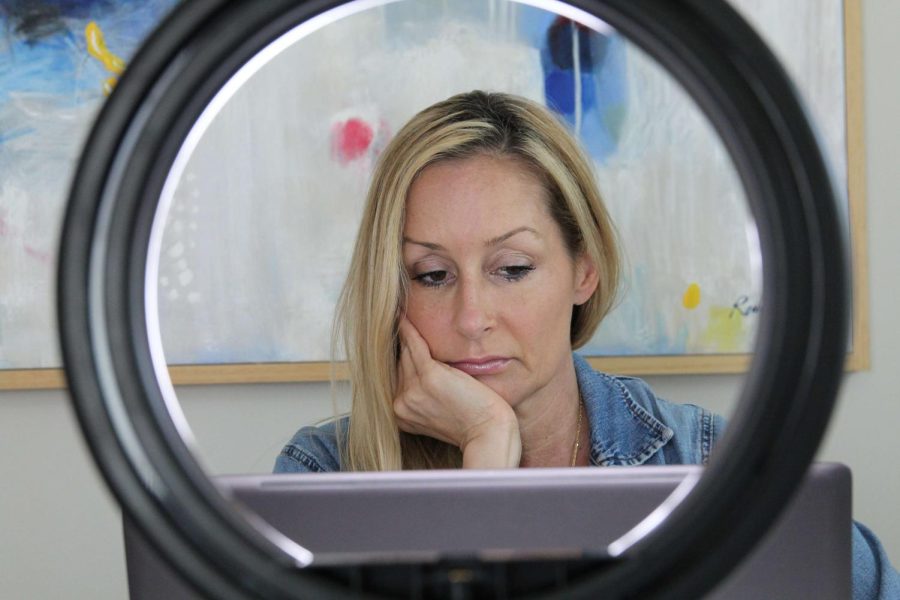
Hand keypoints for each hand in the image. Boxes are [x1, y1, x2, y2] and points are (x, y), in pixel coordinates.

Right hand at [395, 318, 521, 467]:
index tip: (402, 342)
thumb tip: (428, 374)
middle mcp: (402, 404)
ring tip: (402, 317)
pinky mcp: (429, 377)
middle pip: (401, 363)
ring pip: (407, 353)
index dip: (403, 359)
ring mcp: (413, 391)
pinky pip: (415, 345)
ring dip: (405, 333)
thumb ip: (428, 396)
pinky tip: (404, 316)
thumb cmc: (475, 425)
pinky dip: (409, 329)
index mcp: (403, 414)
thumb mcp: (442, 412)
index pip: (399, 377)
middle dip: (404, 345)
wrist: (489, 434)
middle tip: (400, 323)